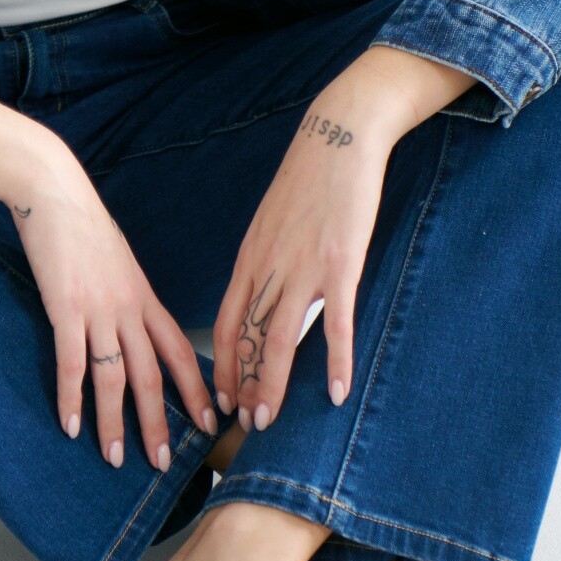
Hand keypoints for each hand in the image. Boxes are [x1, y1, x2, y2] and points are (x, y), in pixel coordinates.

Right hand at [10, 150, 217, 470]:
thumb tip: (129, 325)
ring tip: (117, 459)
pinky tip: (70, 425)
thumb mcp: (118, 263)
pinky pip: (73, 363)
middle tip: (166, 464)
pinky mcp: (66, 307)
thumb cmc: (83, 226)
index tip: (211, 424)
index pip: (181, 352)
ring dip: (117, 422)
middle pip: (153, 375)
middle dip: (160, 423)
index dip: (197, 390)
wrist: (56, 192)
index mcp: (145, 298)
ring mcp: (99, 309)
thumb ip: (126, 296)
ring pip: (116, 377)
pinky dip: (71, 398)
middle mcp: (129, 308)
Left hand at [212, 64, 413, 428]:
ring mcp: (302, 267)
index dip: (221, 363)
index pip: (225, 321)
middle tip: (243, 425)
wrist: (338, 135)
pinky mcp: (339, 264)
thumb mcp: (274, 220)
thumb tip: (266, 290)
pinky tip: (335, 391)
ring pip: (277, 337)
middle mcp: (268, 267)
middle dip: (242, 384)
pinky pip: (334, 323)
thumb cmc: (310, 178)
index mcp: (250, 257)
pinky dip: (334, 361)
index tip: (221, 397)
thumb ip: (268, 258)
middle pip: (245, 337)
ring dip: (272, 384)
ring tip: (271, 420)